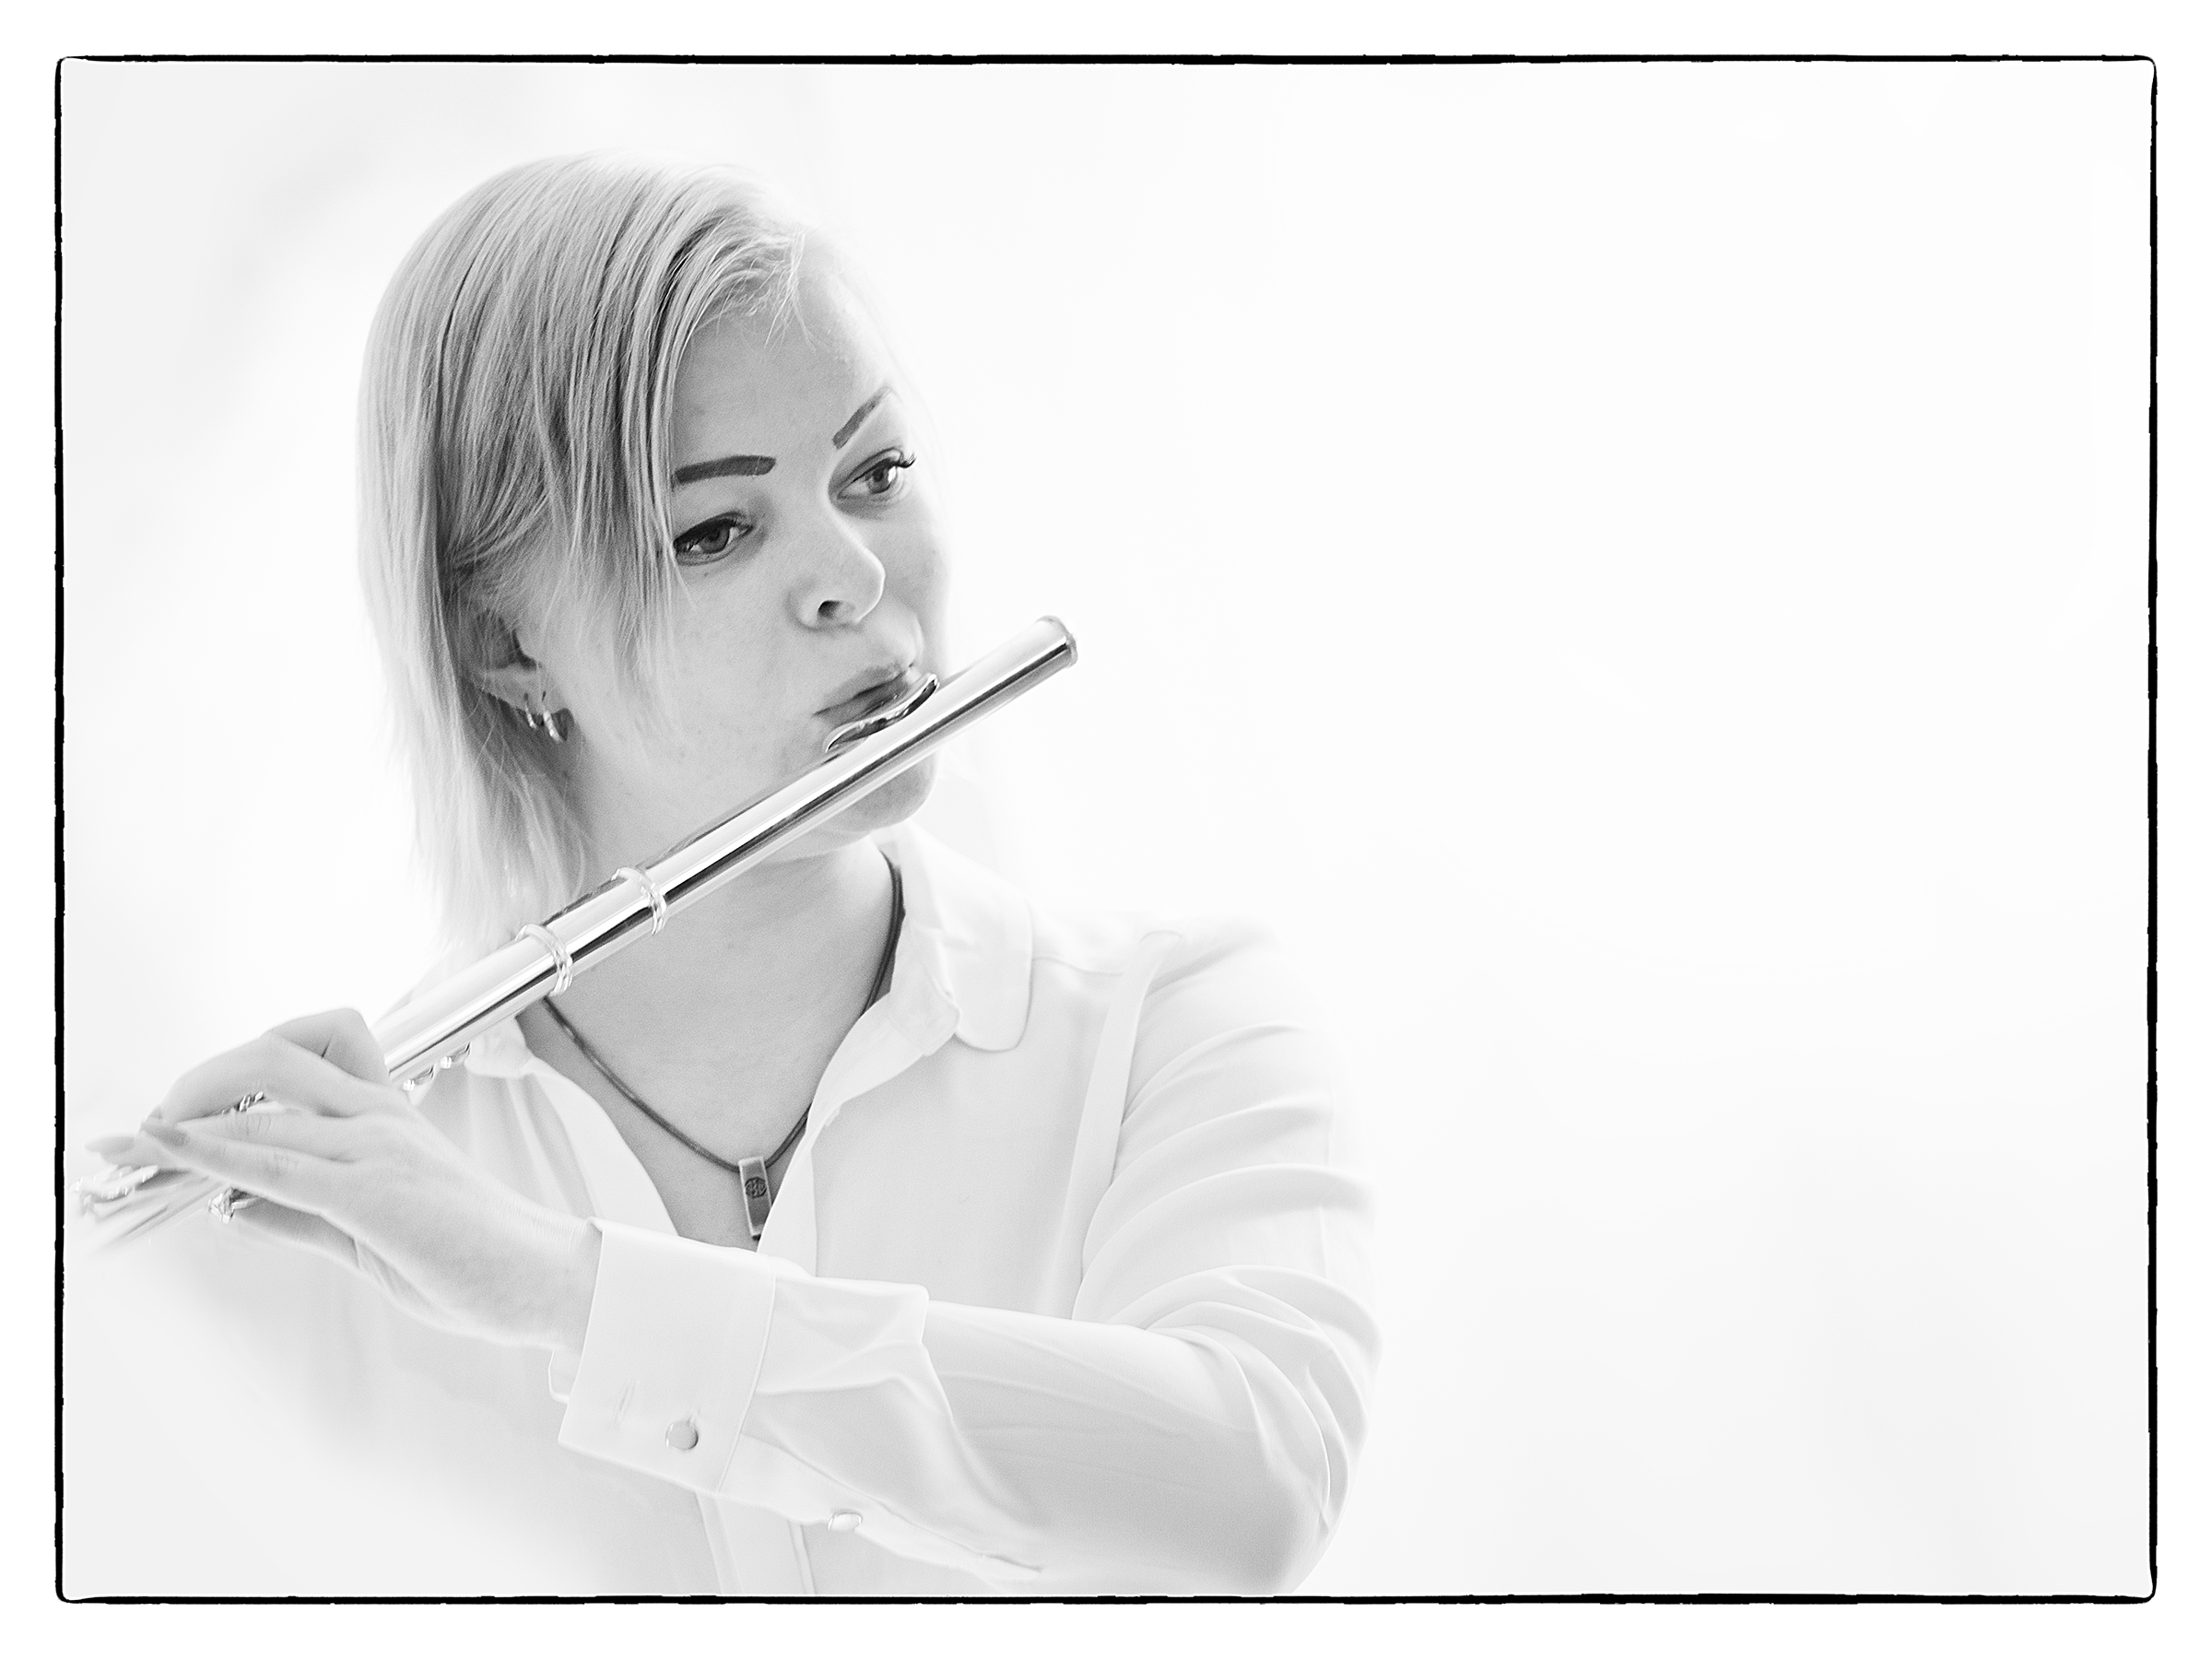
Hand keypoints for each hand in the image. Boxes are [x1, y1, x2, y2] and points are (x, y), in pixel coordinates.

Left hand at [90, 1010, 600, 1351]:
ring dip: (181, 1119)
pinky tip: (169, 1151)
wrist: (551, 1281)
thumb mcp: (372, 1238)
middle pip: (271, 1055)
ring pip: (262, 1101)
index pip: (312, 1046)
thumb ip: (301, 1218)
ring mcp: (378, 1149)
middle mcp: (380, 1118)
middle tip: (150, 1128)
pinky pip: (275, 1162)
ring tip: (128, 1149)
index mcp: (388, 1118)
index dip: (236, 1063)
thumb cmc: (480, 1260)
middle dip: (194, 1081)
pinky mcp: (373, 1193)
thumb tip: (231, 1206)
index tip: (179, 1108)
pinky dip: (211, 1151)